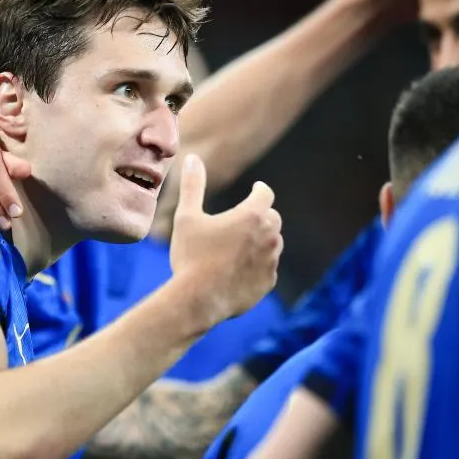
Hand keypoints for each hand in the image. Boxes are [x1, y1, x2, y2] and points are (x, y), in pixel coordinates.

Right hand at [169, 155, 282, 325]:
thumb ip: (193, 185)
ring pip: (272, 244)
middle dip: (261, 216)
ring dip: (260, 241)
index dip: (259, 189)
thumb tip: (192, 158)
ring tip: (237, 247)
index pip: (265, 193)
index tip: (255, 189)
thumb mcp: (186, 217)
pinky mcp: (268, 282)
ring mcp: (271, 261)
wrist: (198, 300)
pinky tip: (237, 270)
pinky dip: (257, 265)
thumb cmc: (191, 256)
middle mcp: (269, 236)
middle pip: (272, 218)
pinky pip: (267, 268)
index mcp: (251, 216)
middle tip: (243, 220)